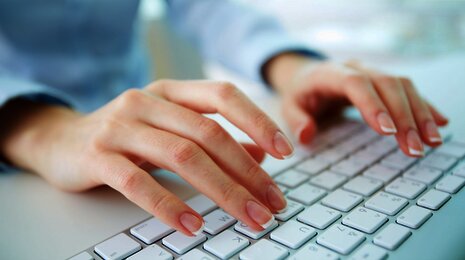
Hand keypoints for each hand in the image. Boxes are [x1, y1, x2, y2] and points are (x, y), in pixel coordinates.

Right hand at [0, 80, 290, 234]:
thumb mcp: (170, 129)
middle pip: (209, 134)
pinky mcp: (97, 156)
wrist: (61, 140)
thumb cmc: (126, 136)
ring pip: (182, 156)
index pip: (223, 95)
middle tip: (273, 203)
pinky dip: (169, 205)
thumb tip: (260, 156)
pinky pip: (138, 182)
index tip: (285, 152)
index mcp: (170, 92)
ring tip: (248, 217)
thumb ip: (212, 138)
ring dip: (222, 191)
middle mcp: (147, 102)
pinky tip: (193, 224)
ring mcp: (120, 127)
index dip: (257, 121)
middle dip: (247, 172)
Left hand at [265, 53, 447, 156]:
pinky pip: (409, 90)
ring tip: (432, 141)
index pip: (355, 83)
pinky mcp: (384, 81)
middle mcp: (356, 67)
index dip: (373, 105)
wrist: (309, 75)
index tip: (388, 131)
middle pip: (387, 84)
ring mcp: (372, 72)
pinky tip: (439, 123)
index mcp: (329, 73)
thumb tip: (306, 135)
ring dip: (420, 113)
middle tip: (414, 147)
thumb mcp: (289, 106)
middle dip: (404, 116)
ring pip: (403, 86)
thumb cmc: (300, 94)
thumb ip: (296, 120)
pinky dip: (424, 107)